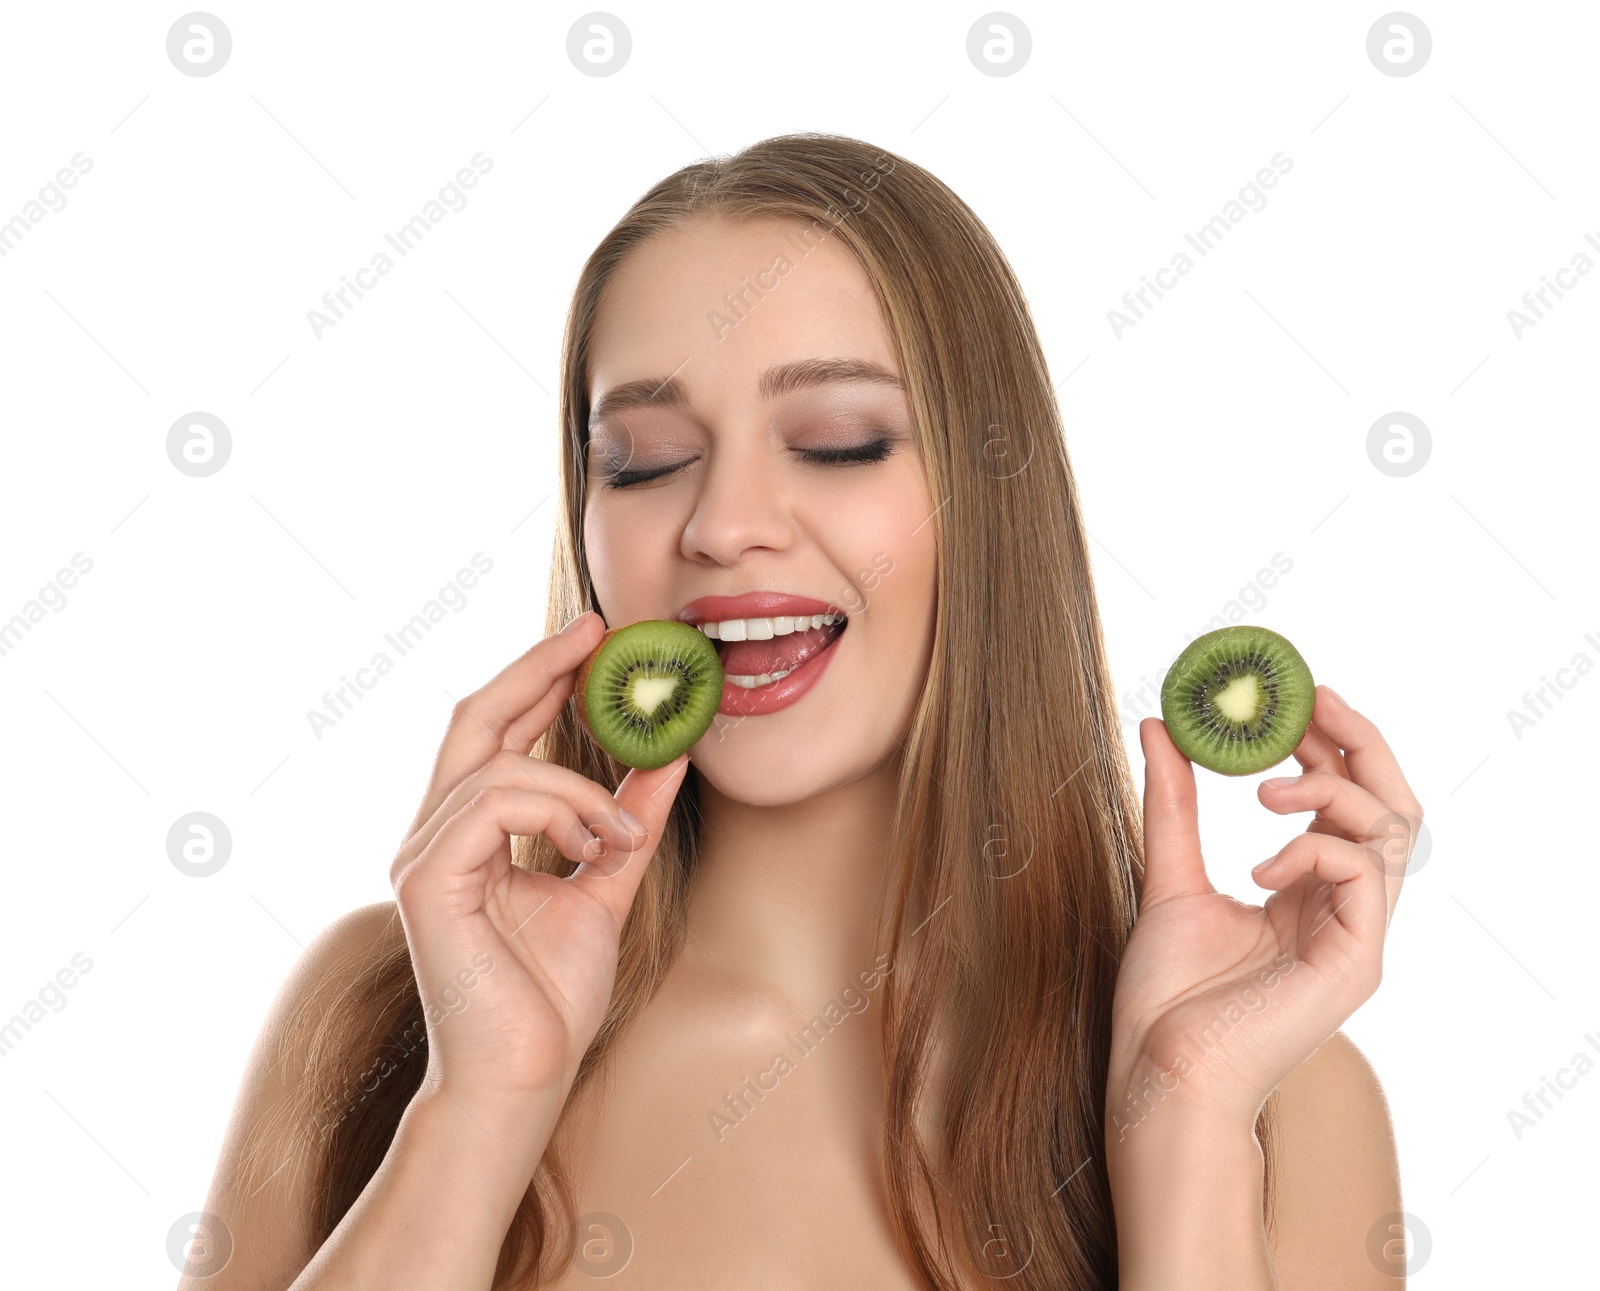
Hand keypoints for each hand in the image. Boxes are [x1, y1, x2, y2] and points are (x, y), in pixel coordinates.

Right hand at [388, 610, 690, 1117]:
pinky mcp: (427, 881)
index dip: (542, 676)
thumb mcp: (605, 885)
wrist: (522, 1078)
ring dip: (576, 782)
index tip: (596, 638)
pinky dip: (556, 808)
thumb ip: (628, 821)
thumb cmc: (548, 998)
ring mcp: (422, 855)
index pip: (497, 730)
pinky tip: (595, 840)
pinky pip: (492, 803)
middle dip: (538, 666)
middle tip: (599, 631)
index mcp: (467, 832)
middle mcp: (434, 834)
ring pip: (497, 763)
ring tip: (621, 826)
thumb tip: (669, 757)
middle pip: (474, 717)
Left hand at [1107, 685, 1422, 1133]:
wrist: (1160, 1073)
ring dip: (1330, 790)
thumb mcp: (1166, 877)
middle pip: (1392, 808)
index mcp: (1306, 896)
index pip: (1346, 805)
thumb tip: (1159, 726)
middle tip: (1314, 701)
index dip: (1331, 746)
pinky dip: (1314, 849)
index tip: (1295, 699)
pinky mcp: (1356, 964)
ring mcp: (1355, 939)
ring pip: (1389, 834)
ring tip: (1264, 790)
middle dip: (1360, 745)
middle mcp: (1342, 913)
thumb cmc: (1165, 998)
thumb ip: (1171, 805)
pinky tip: (1259, 865)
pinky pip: (1364, 879)